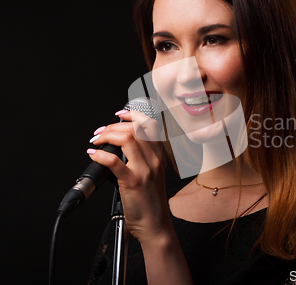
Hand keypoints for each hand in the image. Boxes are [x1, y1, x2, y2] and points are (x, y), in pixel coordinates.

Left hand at [87, 110, 171, 242]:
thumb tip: (119, 148)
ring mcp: (145, 171)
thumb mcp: (152, 175)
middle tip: (100, 132)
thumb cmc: (151, 203)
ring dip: (107, 135)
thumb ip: (141, 159)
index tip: (120, 114)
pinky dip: (100, 154)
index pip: (151, 126)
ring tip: (96, 141)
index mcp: (159, 157)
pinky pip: (114, 161)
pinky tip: (94, 154)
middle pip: (136, 129)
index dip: (134, 115)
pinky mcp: (132, 182)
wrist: (155, 225)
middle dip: (114, 125)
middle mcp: (154, 161)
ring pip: (128, 139)